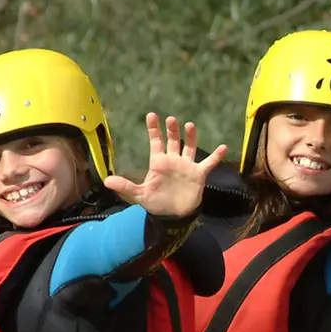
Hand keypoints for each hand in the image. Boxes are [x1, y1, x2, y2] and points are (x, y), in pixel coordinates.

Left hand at [104, 114, 226, 218]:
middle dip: (172, 130)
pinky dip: (216, 156)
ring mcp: (187, 166)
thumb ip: (125, 186)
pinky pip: (208, 163)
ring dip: (191, 137)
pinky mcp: (198, 174)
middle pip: (173, 141)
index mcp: (159, 162)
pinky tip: (223, 148)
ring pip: (189, 147)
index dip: (153, 129)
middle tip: (171, 119)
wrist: (174, 216)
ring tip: (190, 125)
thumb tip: (107, 181)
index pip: (156, 142)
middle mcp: (173, 160)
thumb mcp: (139, 195)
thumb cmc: (157, 203)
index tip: (151, 115)